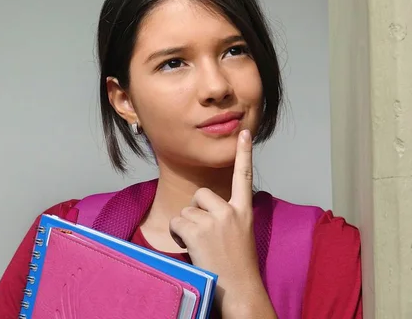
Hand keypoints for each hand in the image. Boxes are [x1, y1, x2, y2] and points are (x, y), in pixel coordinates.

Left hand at [168, 129, 275, 317]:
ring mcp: (216, 219)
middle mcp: (231, 211)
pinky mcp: (199, 229)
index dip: (244, 153)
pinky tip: (190, 248)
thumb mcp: (239, 235)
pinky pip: (177, 222)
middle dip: (196, 211)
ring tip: (201, 246)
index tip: (245, 132)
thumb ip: (226, 217)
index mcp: (245, 211)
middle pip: (201, 194)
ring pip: (186, 210)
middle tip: (204, 235)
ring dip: (186, 227)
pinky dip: (178, 235)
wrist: (239, 290)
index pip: (245, 177)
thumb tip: (201, 209)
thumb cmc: (236, 266)